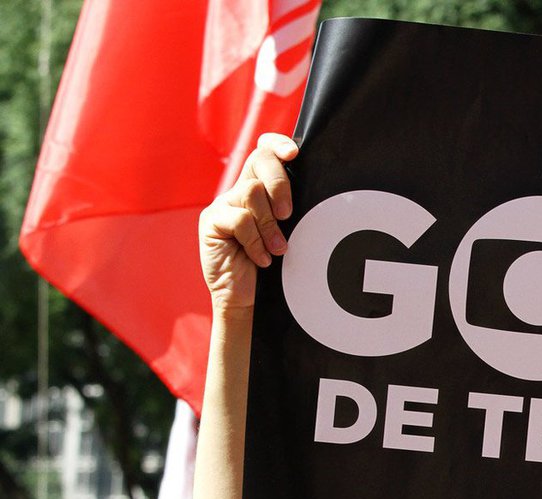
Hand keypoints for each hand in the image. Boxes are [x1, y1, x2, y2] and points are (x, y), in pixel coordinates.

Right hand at [199, 133, 297, 314]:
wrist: (247, 300)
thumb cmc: (276, 267)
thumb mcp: (291, 232)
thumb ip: (293, 210)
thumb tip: (319, 189)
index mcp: (262, 188)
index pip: (265, 151)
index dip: (277, 144)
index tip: (293, 153)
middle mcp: (241, 191)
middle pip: (259, 161)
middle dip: (280, 184)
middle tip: (289, 214)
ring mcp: (223, 205)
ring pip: (252, 192)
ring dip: (269, 224)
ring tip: (278, 249)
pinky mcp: (211, 222)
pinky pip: (238, 219)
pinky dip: (255, 241)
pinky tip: (261, 259)